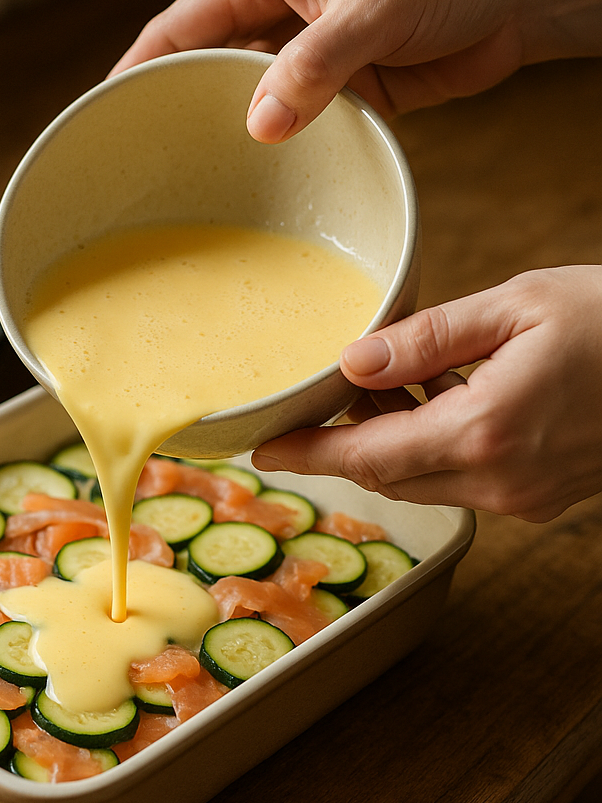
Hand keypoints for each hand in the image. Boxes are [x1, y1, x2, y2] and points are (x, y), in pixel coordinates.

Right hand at [111, 0, 601, 141]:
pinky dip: (270, 150)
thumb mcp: (373, 11)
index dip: (139, 66)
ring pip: (240, 100)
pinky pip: (285, 124)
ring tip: (188, 178)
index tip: (109, 111)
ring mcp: (301, 56)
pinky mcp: (331, 91)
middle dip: (172, 107)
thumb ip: (315, 66)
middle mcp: (274, 15)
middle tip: (141, 159)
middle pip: (200, 65)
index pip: (179, 24)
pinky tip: (254, 179)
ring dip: (221, 134)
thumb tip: (261, 124)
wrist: (514, 0)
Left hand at [250, 267, 601, 520]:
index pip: (367, 457)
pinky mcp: (540, 496)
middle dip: (342, 443)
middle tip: (317, 400)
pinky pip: (459, 479)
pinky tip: (435, 395)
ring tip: (383, 382)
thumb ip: (428, 338)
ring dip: (387, 441)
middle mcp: (501, 480)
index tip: (262, 450)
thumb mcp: (518, 306)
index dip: (308, 456)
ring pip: (421, 479)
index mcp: (486, 431)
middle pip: (387, 474)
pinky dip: (429, 446)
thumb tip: (354, 361)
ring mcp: (524, 497)